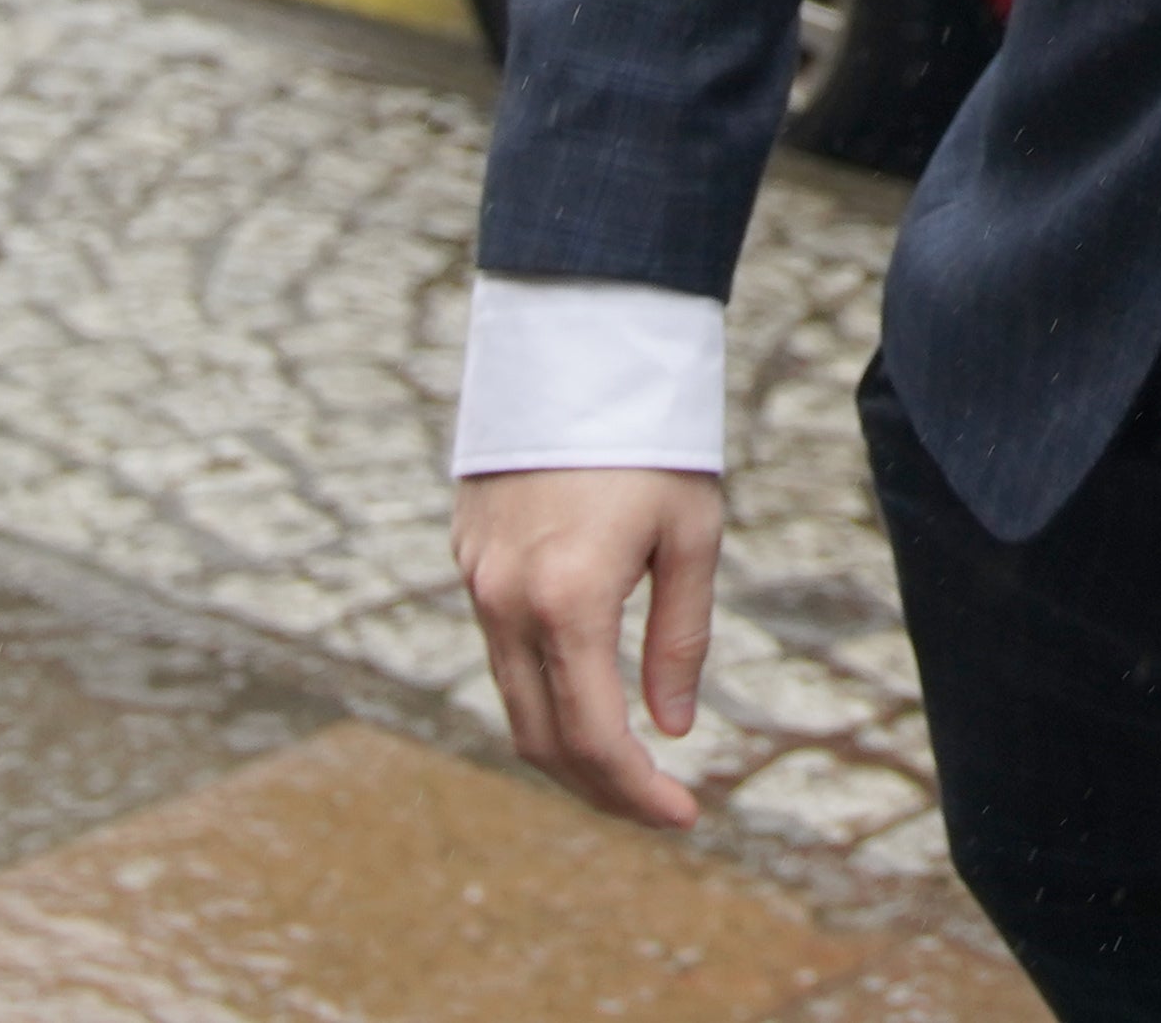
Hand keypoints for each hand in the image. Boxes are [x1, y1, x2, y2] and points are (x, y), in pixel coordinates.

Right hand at [457, 465, 728, 825]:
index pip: (594, 737)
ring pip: (512, 700)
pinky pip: (500, 651)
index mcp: (568, 600)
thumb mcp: (691, 533)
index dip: (637, 793)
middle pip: (540, 738)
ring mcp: (478, 581)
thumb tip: (673, 726)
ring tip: (629, 766)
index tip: (685, 818)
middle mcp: (507, 601)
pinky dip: (542, 693)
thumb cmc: (651, 435)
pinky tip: (587, 696)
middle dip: (599, 788)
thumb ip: (679, 637)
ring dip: (566, 747)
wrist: (574, 343)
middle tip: (658, 807)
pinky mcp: (469, 558)